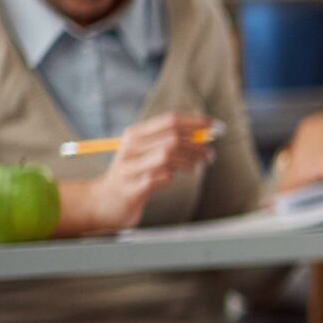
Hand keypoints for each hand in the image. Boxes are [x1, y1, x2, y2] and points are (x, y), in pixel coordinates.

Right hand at [90, 111, 217, 229]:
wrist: (106, 201)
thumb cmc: (134, 174)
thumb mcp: (147, 152)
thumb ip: (170, 141)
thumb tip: (205, 133)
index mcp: (134, 134)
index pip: (170, 121)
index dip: (196, 122)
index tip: (216, 127)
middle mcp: (130, 148)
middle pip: (172, 138)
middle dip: (197, 145)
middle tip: (210, 155)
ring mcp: (130, 168)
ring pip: (167, 155)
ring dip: (189, 161)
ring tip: (196, 167)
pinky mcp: (133, 188)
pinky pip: (162, 178)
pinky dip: (172, 178)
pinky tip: (171, 179)